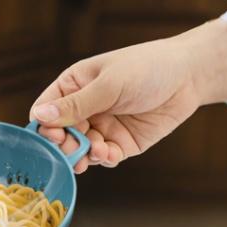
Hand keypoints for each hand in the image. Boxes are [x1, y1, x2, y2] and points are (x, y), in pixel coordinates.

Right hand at [29, 20, 226, 172]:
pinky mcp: (121, 143)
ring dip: (84, 155)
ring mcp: (102, 127)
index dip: (44, 126)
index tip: (53, 135)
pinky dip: (103, 158)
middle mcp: (85, 109)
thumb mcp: (108, 85)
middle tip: (74, 149)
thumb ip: (75, 105)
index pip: (46, 111)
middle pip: (60, 136)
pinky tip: (109, 153)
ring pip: (81, 150)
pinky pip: (104, 157)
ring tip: (96, 150)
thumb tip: (38, 116)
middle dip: (64, 145)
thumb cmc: (146, 68)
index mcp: (74, 87)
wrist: (188, 76)